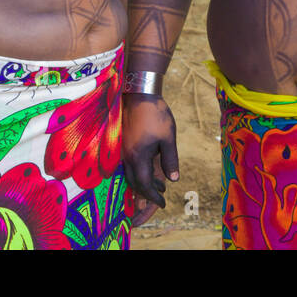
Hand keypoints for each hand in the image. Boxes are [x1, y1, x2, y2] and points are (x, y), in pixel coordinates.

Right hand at [122, 93, 179, 223]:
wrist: (139, 94)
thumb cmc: (156, 115)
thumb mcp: (168, 138)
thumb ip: (170, 160)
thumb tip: (173, 179)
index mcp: (138, 158)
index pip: (144, 185)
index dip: (153, 196)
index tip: (163, 202)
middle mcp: (127, 157)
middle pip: (135, 183)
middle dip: (147, 193)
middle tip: (160, 196)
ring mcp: (123, 150)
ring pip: (130, 174)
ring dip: (143, 182)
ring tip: (158, 184)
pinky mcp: (123, 143)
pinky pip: (128, 165)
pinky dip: (138, 172)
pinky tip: (147, 167)